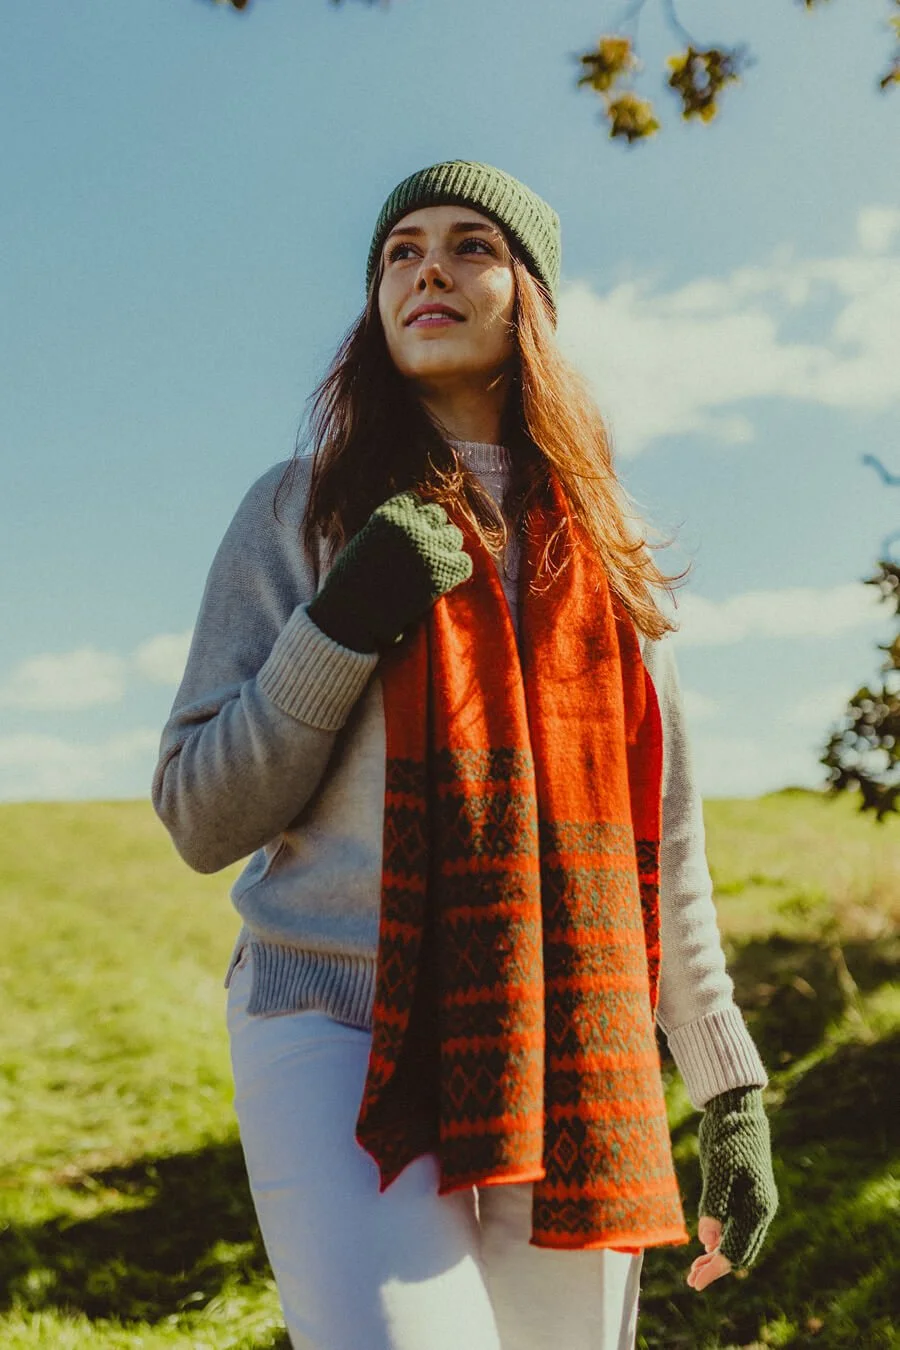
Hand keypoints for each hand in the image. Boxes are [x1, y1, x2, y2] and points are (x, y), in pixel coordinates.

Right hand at [307, 490, 472, 652]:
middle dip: (431, 530)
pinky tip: (445, 579)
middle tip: (422, 551)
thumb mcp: (365, 541)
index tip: (406, 533)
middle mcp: (411, 527)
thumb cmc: (351, 581)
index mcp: (389, 516)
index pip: (413, 500)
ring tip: (434, 565)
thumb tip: (414, 523)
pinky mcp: (441, 574)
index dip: (411, 517)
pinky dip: (457, 569)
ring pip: (454, 536)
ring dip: (446, 548)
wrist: (352, 615)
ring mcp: (428, 549)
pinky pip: (464, 563)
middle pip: (437, 514)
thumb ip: (389, 529)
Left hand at [688, 1086, 777, 1287]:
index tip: (695, 1282)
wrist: (737, 1109)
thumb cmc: (727, 1136)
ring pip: (740, 1240)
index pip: (736, 1251)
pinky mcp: (748, 1193)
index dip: (715, 1270)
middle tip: (691, 1280)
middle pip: (741, 1252)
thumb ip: (714, 1205)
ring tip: (694, 1270)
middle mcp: (761, 1208)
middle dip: (717, 1269)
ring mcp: (756, 1201)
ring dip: (719, 1257)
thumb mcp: (717, 1169)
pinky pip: (738, 1226)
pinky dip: (723, 1240)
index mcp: (757, 1207)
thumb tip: (708, 1243)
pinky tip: (707, 1246)